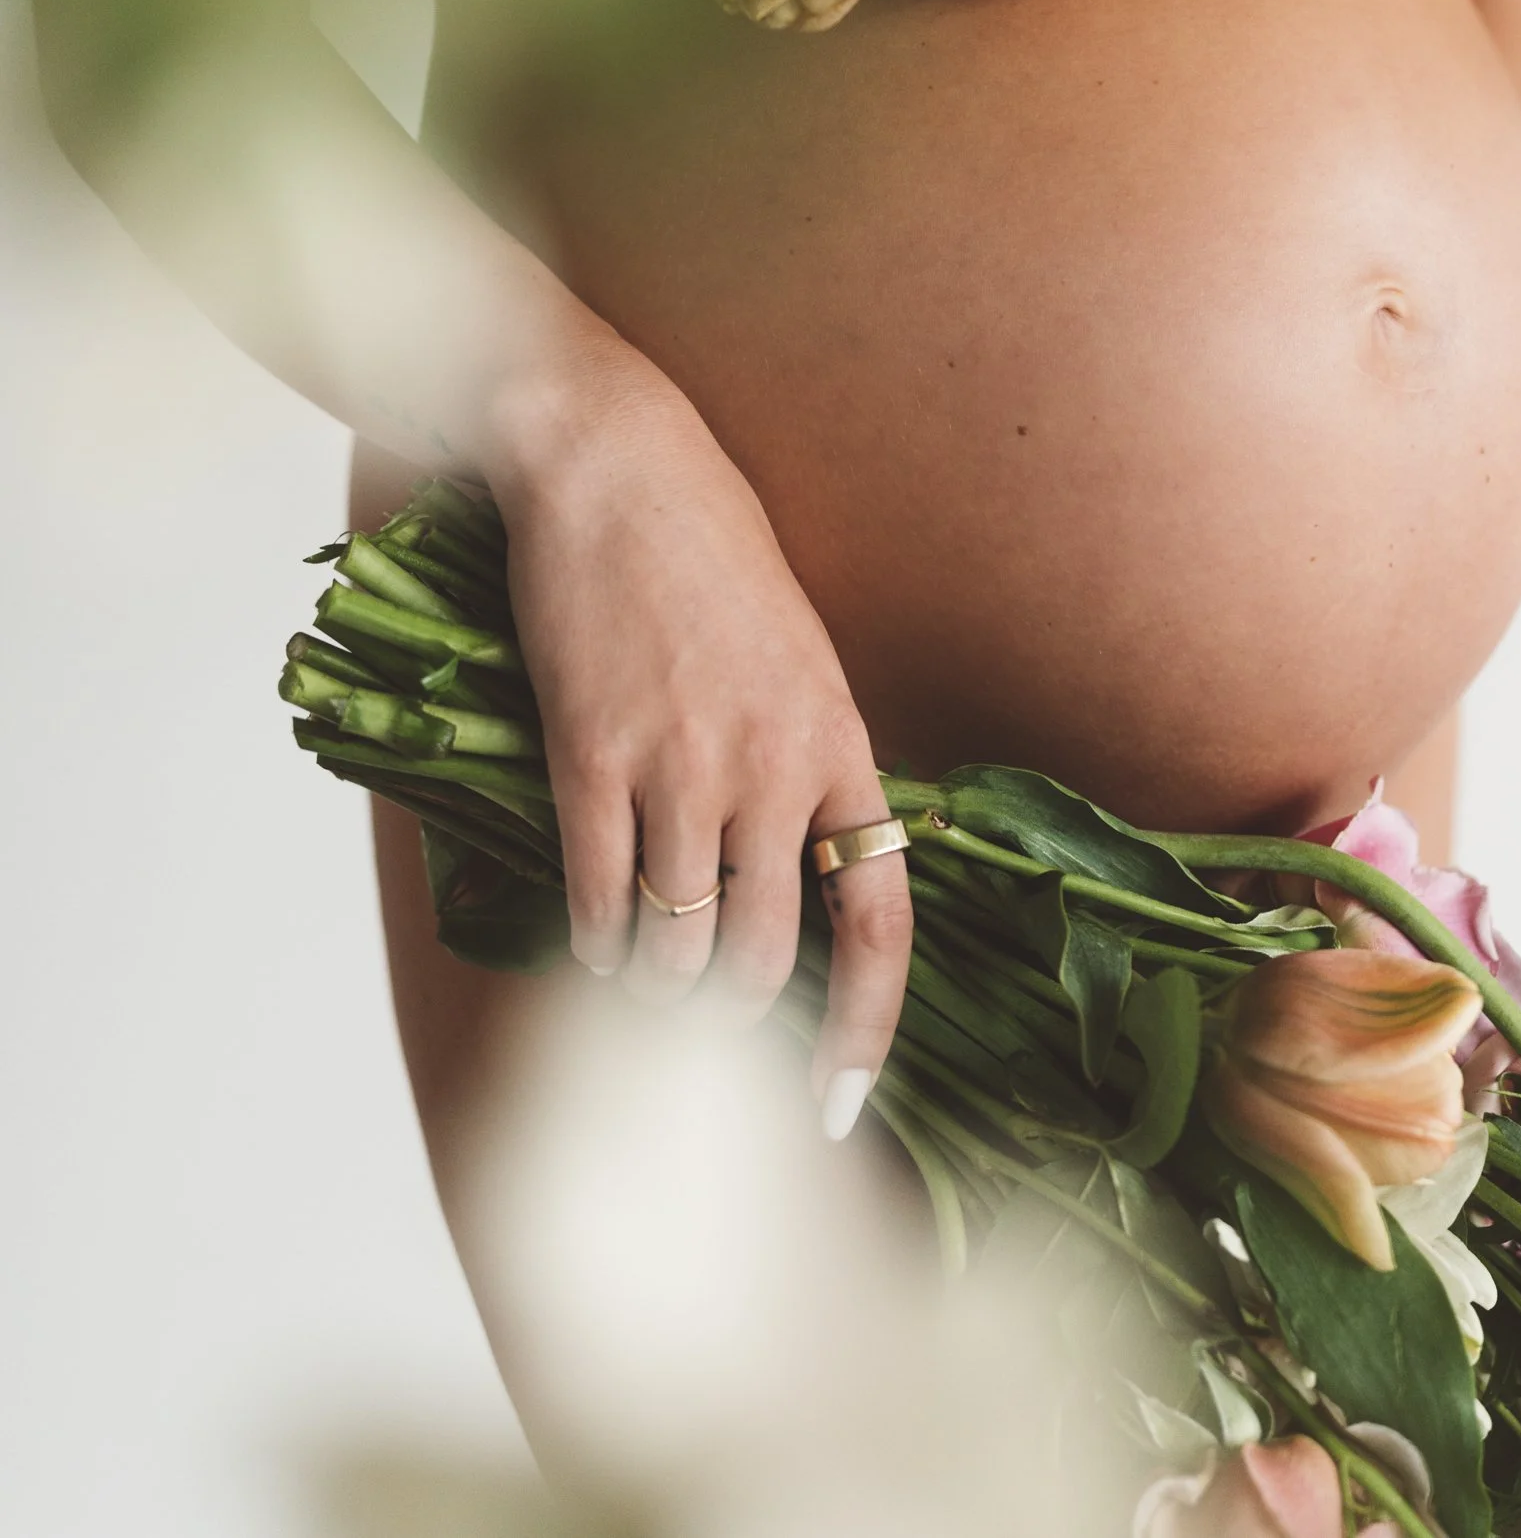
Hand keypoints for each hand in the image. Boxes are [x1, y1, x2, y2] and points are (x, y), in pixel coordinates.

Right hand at [483, 317, 909, 1138]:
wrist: (620, 468)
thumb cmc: (714, 555)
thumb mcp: (800, 657)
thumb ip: (809, 764)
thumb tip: (806, 874)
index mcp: (840, 745)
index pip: (881, 920)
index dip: (867, 1027)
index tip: (837, 1102)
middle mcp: (772, 767)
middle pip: (767, 956)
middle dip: (733, 1010)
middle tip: (705, 1013)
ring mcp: (680, 763)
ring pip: (679, 941)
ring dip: (656, 984)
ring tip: (643, 976)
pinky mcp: (591, 751)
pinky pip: (596, 894)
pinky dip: (591, 940)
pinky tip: (589, 942)